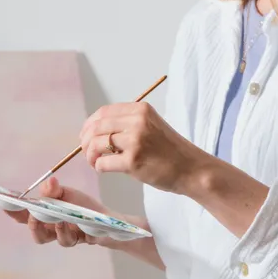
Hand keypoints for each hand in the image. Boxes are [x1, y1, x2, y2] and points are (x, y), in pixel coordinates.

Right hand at [4, 176, 106, 247]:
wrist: (106, 220)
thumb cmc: (82, 206)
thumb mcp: (68, 194)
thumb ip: (55, 190)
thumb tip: (49, 182)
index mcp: (43, 213)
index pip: (22, 213)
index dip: (11, 208)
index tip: (2, 200)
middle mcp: (48, 227)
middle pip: (31, 228)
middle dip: (29, 221)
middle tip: (33, 213)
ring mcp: (60, 235)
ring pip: (44, 237)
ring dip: (47, 227)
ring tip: (55, 218)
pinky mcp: (75, 240)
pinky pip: (66, 239)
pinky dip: (64, 230)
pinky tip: (67, 222)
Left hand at [80, 101, 207, 193]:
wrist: (192, 169)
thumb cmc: (172, 151)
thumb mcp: (152, 126)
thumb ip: (129, 124)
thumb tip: (96, 131)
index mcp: (141, 110)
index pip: (103, 112)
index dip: (89, 124)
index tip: (86, 135)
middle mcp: (137, 121)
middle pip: (96, 127)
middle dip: (85, 140)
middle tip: (86, 152)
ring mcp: (135, 141)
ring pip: (96, 144)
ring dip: (90, 155)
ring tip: (94, 162)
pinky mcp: (133, 161)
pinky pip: (103, 163)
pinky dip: (98, 167)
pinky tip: (103, 169)